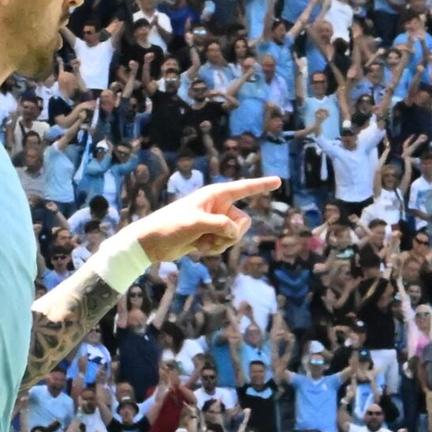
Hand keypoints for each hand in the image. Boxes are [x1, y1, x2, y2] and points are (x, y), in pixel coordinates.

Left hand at [123, 177, 279, 261]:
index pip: (243, 188)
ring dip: (220, 244)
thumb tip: (235, 231)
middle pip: (243, 221)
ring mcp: (215, 222)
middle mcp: (217, 206)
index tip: (279, 181)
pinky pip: (224, 244)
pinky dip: (213, 249)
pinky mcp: (210, 235)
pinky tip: (196, 248)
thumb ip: (220, 225)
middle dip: (231, 234)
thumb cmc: (170, 227)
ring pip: (235, 236)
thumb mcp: (195, 223)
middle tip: (211, 236)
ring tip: (200, 243)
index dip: (261, 185)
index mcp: (214, 195)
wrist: (152, 243)